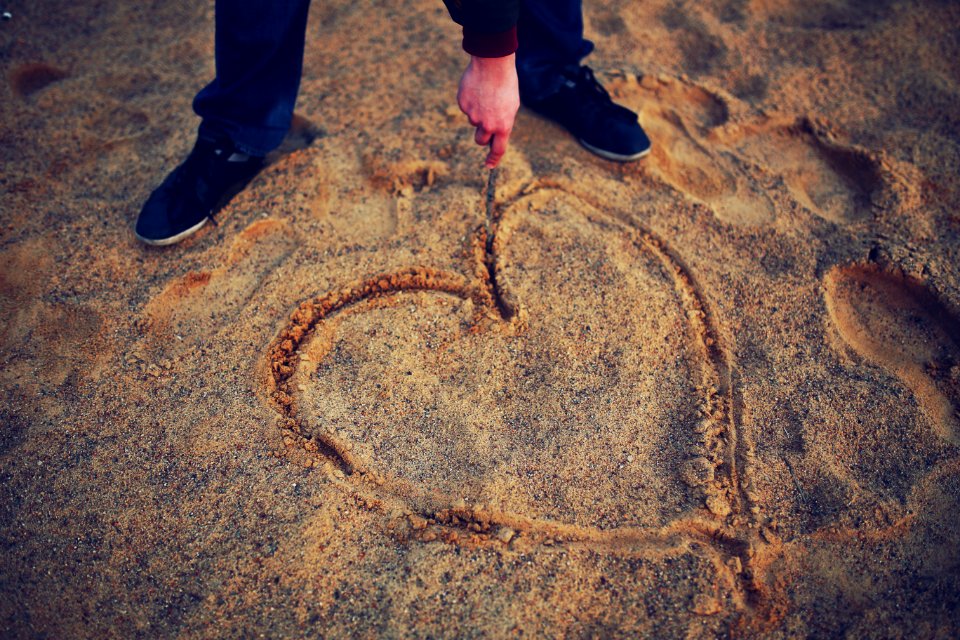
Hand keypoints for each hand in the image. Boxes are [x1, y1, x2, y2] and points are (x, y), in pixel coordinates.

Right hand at [457, 53, 519, 167]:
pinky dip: (470, 102)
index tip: (489, 166)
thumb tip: (493, 133)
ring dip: (478, 114)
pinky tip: (477, 90)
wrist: (492, 63)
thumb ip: (502, 122)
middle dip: (482, 135)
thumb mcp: (511, 106)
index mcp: (503, 125)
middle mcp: (487, 124)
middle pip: (481, 140)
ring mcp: (473, 115)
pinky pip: (466, 109)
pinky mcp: (463, 105)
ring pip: (473, 122)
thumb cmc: (506, 84)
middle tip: (486, 121)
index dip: (493, 160)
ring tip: (485, 96)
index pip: (498, 149)